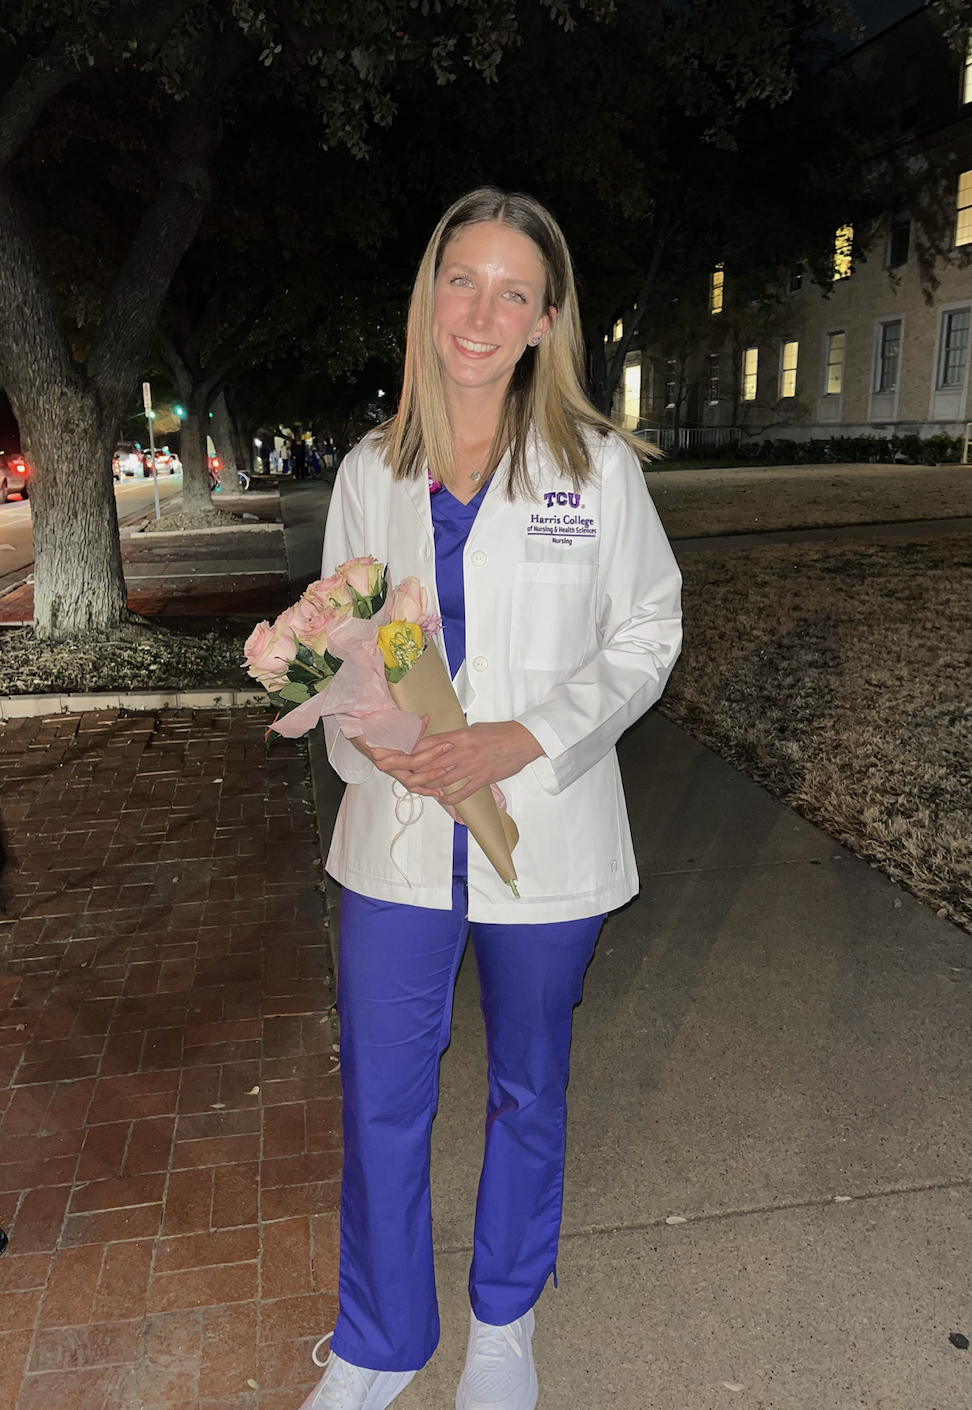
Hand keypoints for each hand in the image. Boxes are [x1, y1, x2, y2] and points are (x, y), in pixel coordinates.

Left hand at [349, 720, 542, 803]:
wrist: (524, 741)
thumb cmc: (501, 733)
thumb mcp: (476, 728)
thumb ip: (459, 736)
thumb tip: (445, 741)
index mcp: (461, 736)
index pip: (430, 742)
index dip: (414, 750)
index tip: (402, 754)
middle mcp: (464, 751)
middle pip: (431, 762)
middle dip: (415, 769)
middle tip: (403, 774)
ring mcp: (473, 766)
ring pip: (443, 779)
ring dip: (429, 785)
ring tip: (420, 788)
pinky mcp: (483, 778)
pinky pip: (462, 791)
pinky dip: (450, 798)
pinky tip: (442, 799)